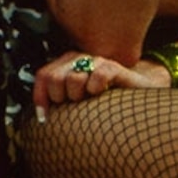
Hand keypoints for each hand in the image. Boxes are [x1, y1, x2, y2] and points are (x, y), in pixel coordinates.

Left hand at [34, 49, 161, 114]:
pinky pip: (97, 77)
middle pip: (54, 79)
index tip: (44, 119)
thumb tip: (39, 115)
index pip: (43, 76)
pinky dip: (97, 89)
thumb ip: (59, 100)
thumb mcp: (77, 101)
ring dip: (80, 96)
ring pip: (73, 79)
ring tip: (91, 100)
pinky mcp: (114, 67)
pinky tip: (104, 94)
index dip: (40, 98)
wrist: (137, 97)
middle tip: (76, 104)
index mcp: (66, 64)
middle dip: (61, 98)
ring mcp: (96, 61)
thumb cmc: (104, 102)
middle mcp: (78, 58)